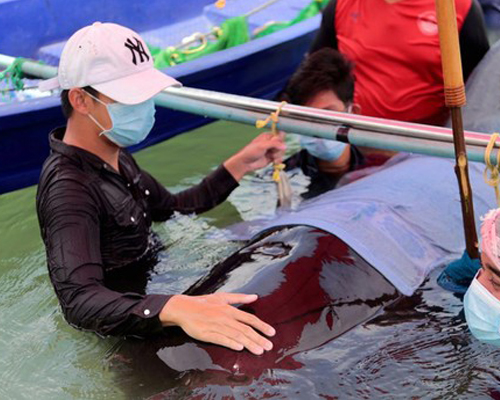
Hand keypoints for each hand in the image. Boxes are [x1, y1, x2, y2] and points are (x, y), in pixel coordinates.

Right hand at [159, 293, 275, 354]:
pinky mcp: (206, 334)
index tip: (272, 332)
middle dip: (258, 338)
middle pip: (245, 329)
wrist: (183, 308)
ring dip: (249, 343)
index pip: (249, 318)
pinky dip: (231, 343)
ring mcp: (216, 326)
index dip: (261, 326)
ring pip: (236, 335)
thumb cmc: (203, 303)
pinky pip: (220, 339)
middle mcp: (224, 317)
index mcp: (229, 309)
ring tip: (259, 350)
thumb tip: (254, 296)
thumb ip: (239, 297)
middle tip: (269, 346)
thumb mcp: (222, 297)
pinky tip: (239, 347)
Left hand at [224, 132, 286, 180]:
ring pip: (281, 151)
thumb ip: (274, 144)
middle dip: (278, 149)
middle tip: (271, 151)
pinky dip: (278, 160)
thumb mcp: (262, 145)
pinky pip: (280, 158)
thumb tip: (285, 146)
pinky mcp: (272, 158)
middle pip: (282, 144)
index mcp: (268, 136)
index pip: (280, 134)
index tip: (278, 144)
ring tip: (271, 157)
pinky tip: (274, 162)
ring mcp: (271, 150)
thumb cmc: (251, 152)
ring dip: (277, 155)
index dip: (280, 139)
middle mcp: (270, 142)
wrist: (245, 163)